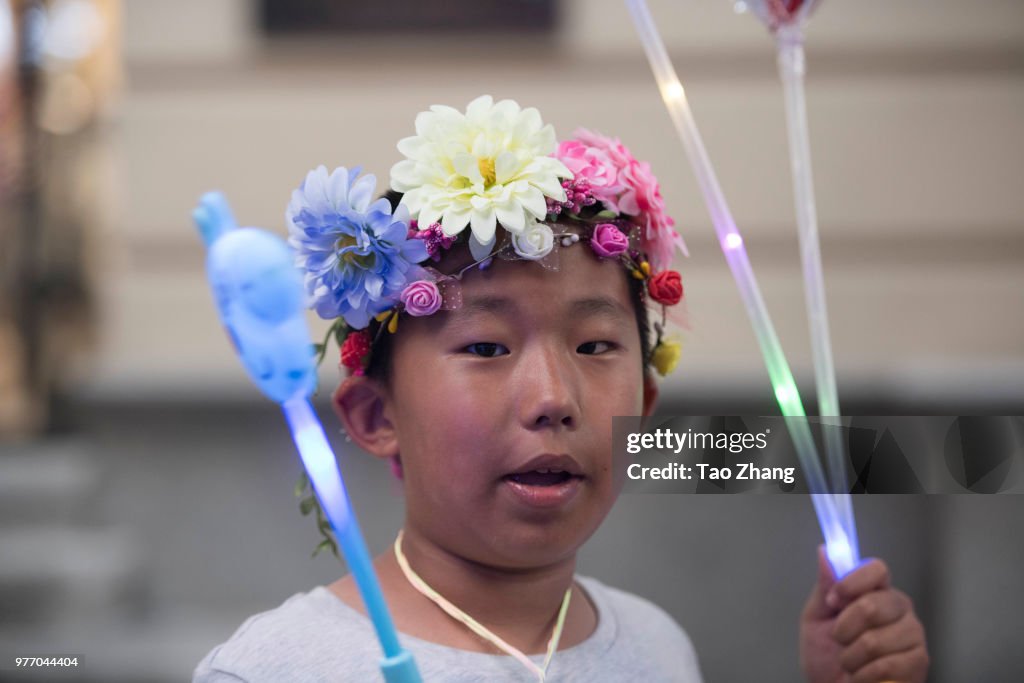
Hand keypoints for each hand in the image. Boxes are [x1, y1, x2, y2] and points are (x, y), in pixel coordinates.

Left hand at [800, 547, 928, 682]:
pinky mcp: (919, 661)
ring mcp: (912, 633)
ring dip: (851, 657)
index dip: (853, 582)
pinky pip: (886, 665)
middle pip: (873, 604)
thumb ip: (825, 586)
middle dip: (844, 629)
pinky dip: (863, 675)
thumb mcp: (816, 618)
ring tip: (850, 662)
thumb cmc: (826, 655)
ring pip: (876, 640)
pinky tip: (861, 677)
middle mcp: (899, 607)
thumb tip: (825, 551)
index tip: (834, 600)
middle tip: (839, 640)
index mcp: (874, 591)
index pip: (876, 569)